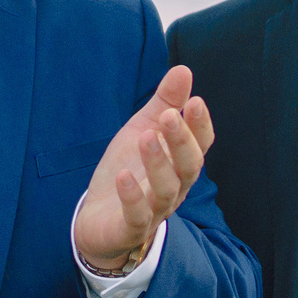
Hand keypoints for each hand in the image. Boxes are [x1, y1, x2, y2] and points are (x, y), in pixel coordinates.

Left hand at [73, 66, 212, 273]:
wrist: (97, 220)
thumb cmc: (128, 171)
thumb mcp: (142, 131)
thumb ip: (164, 103)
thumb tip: (184, 69)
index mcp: (179, 163)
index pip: (200, 145)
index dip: (200, 125)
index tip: (195, 101)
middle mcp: (174, 188)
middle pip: (188, 167)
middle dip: (181, 141)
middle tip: (168, 116)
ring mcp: (154, 210)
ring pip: (166, 190)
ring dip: (158, 163)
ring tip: (145, 138)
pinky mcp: (130, 228)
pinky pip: (137, 216)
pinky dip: (132, 197)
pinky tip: (123, 177)